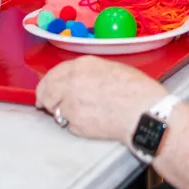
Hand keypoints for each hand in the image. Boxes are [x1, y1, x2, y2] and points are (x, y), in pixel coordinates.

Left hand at [36, 56, 167, 143]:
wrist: (143, 111)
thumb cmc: (136, 90)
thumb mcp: (112, 69)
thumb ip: (90, 73)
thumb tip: (81, 80)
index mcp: (82, 64)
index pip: (54, 73)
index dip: (49, 82)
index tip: (47, 89)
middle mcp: (72, 80)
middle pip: (46, 89)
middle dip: (45, 97)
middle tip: (46, 105)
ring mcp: (71, 102)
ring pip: (54, 108)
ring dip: (58, 111)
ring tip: (74, 115)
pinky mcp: (74, 122)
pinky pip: (67, 123)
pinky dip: (72, 124)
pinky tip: (88, 122)